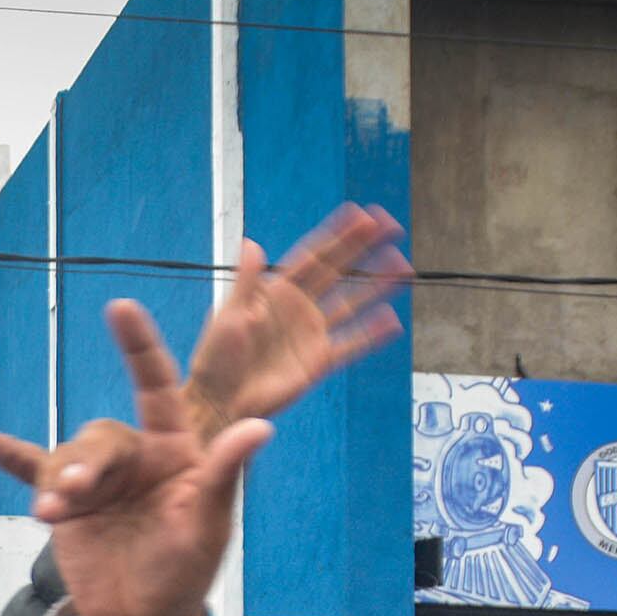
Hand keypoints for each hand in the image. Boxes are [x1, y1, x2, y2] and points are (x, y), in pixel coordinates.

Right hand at [0, 302, 269, 615]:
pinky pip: (35, 471)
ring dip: (57, 484)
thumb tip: (261, 426)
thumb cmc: (185, 571)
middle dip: (85, 463)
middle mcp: (135, 456)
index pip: (157, 387)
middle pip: (101, 437)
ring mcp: (97, 479)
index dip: (140, 347)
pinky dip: (12, 458)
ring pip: (67, 460)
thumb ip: (225, 471)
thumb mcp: (209, 523)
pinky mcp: (66, 503)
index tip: (120, 308)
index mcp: (175, 449)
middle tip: (75, 494)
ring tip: (51, 514)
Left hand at [183, 205, 409, 441]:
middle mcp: (298, 308)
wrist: (219, 400)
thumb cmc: (215, 357)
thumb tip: (251, 243)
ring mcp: (310, 334)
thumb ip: (246, 280)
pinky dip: (372, 334)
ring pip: (351, 303)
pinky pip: (351, 345)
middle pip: (338, 271)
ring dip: (376, 285)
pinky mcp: (318, 362)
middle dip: (363, 248)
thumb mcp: (228, 314)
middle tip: (391, 226)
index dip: (337, 235)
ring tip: (401, 266)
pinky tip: (392, 320)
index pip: (313, 256)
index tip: (362, 214)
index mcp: (276, 291)